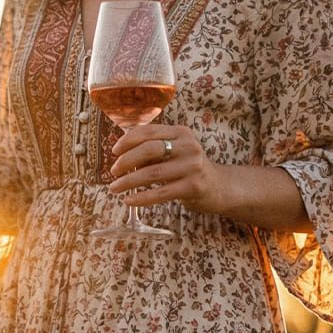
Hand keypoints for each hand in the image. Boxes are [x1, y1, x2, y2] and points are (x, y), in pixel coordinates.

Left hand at [107, 125, 228, 213]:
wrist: (219, 187)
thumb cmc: (188, 169)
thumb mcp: (174, 153)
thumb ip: (152, 152)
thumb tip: (121, 157)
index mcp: (181, 133)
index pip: (149, 131)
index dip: (128, 140)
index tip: (114, 151)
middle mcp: (188, 146)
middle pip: (149, 149)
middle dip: (126, 161)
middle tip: (113, 172)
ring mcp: (192, 166)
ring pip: (152, 173)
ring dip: (128, 181)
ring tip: (115, 188)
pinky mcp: (193, 187)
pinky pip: (161, 193)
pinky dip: (141, 198)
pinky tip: (129, 201)